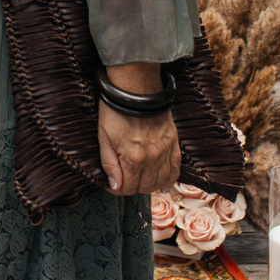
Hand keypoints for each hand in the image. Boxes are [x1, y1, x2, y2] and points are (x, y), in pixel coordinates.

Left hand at [96, 64, 179, 196]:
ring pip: (160, 182)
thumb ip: (109, 164)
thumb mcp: (104, 137)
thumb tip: (114, 185)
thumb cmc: (116, 111)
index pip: (127, 188)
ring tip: (139, 181)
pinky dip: (169, 180)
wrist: (137, 90)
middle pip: (144, 188)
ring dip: (149, 186)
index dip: (116, 189)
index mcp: (133, 158)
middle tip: (123, 181)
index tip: (111, 185)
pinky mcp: (174, 145)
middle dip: (131, 188)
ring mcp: (165, 152)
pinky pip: (175, 170)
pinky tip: (163, 184)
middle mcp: (152, 159)